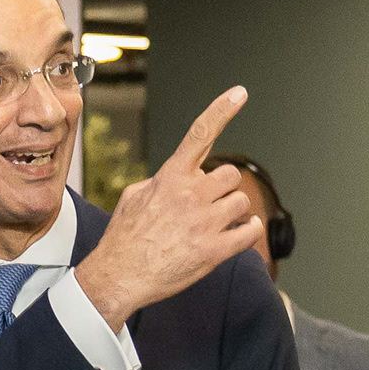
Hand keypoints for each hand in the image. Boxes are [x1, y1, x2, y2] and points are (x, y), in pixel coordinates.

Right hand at [73, 87, 262, 329]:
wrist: (118, 277)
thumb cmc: (123, 239)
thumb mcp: (133, 198)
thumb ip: (159, 183)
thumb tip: (172, 179)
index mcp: (171, 178)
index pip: (200, 134)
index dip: (222, 110)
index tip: (240, 93)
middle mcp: (191, 195)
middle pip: (231, 175)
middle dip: (224, 189)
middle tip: (209, 205)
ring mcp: (205, 222)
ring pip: (242, 202)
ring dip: (234, 212)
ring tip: (215, 225)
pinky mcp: (215, 250)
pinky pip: (250, 231)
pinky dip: (249, 231)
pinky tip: (239, 234)